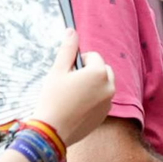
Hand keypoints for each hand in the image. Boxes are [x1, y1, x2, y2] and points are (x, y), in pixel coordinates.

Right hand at [33, 32, 115, 146]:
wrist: (53, 130)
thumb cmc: (53, 98)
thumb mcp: (57, 71)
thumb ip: (67, 50)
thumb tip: (72, 31)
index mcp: (99, 73)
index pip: (93, 56)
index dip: (79, 61)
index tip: (67, 71)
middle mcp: (110, 86)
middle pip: (102, 69)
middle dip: (89, 71)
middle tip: (70, 82)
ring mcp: (109, 101)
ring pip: (103, 84)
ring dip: (92, 84)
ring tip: (72, 94)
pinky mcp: (105, 113)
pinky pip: (102, 98)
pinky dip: (93, 98)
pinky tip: (75, 106)